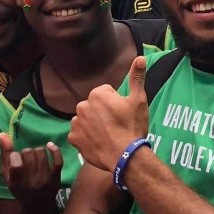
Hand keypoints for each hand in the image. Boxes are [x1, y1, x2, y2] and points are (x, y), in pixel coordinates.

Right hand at [0, 133, 63, 207]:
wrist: (37, 205)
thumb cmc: (19, 187)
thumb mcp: (7, 175)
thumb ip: (4, 155)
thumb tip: (3, 134)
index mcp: (16, 182)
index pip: (16, 164)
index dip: (15, 156)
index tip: (15, 158)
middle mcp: (31, 181)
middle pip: (28, 153)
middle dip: (26, 153)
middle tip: (26, 160)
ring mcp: (45, 179)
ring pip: (41, 153)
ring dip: (37, 152)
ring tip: (35, 158)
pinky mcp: (56, 177)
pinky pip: (58, 160)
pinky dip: (54, 150)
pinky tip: (49, 145)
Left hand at [69, 55, 150, 172]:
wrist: (125, 156)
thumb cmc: (132, 126)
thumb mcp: (139, 100)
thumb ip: (136, 78)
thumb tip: (140, 57)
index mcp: (97, 94)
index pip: (106, 93)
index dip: (116, 103)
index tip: (123, 113)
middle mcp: (82, 106)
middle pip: (94, 106)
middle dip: (102, 112)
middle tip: (116, 125)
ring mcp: (76, 123)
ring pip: (85, 119)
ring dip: (93, 124)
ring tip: (108, 135)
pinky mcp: (73, 138)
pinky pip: (79, 134)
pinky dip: (86, 137)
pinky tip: (98, 142)